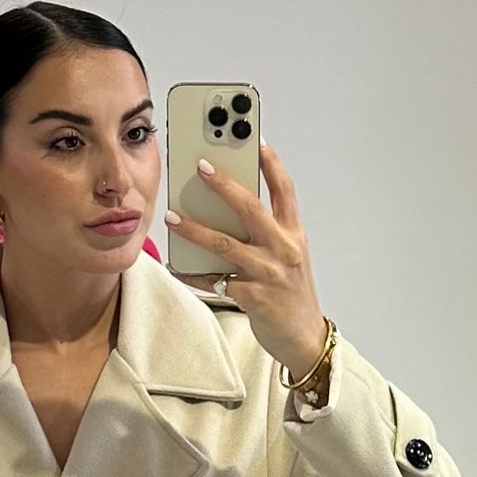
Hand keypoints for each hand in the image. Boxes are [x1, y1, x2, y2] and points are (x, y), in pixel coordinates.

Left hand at [164, 142, 328, 378]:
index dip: (270, 162)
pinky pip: (214, 281)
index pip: (285, 189)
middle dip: (224, 185)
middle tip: (201, 166)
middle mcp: (284, 248)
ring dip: (195, 229)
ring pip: (225, 244)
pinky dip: (192, 273)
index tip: (254, 139)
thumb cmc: (291, 292)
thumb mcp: (288, 255)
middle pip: (251, 208)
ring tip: (172, 217)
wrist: (303, 337)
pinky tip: (177, 266)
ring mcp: (268, 273)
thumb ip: (266, 231)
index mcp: (294, 233)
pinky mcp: (253, 297)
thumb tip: (228, 206)